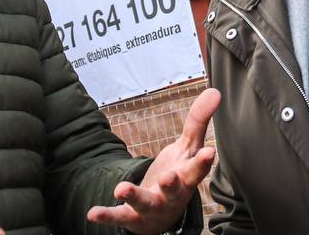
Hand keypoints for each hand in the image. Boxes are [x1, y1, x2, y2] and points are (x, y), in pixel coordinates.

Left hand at [87, 87, 219, 233]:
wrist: (163, 216)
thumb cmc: (179, 176)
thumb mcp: (188, 148)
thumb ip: (198, 121)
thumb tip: (216, 91)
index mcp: (187, 176)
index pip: (197, 168)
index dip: (203, 162)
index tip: (210, 152)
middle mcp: (172, 194)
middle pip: (174, 189)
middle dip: (171, 184)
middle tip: (167, 177)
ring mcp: (153, 206)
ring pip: (145, 202)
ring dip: (134, 196)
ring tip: (121, 189)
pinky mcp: (133, 216)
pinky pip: (120, 215)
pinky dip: (107, 215)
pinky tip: (93, 213)